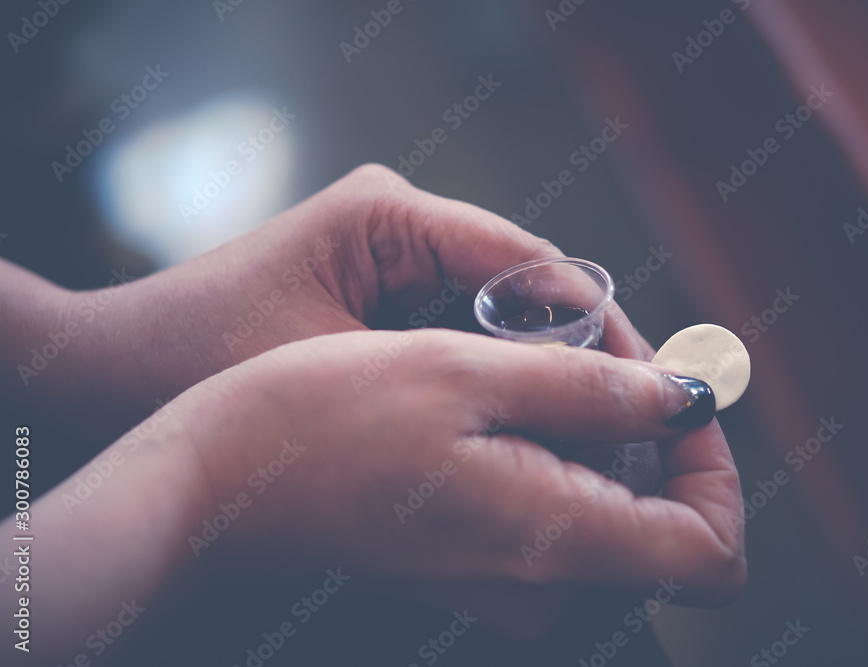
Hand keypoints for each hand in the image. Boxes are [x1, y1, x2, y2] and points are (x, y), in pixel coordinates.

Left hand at [51, 164, 653, 423]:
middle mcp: (398, 218)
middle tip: (631, 417)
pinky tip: (522, 421)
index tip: (646, 381)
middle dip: (576, 347)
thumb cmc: (203, 366)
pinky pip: (459, 325)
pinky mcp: (379, 284)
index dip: (596, 323)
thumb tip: (560, 399)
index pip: (527, 262)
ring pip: (496, 307)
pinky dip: (492, 369)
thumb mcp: (335, 380)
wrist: (110, 373)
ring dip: (538, 363)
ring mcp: (389, 251)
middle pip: (521, 281)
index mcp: (390, 215)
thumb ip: (448, 381)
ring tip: (591, 428)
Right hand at [182, 328, 744, 634]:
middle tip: (596, 348)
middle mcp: (542, 582)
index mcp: (555, 540)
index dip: (720, 470)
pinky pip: (559, 514)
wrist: (217, 480)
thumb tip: (685, 400)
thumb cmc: (324, 419)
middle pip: (667, 526)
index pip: (713, 554)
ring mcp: (506, 581)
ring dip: (603, 429)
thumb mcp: (465, 373)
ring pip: (613, 512)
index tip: (680, 399)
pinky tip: (506, 393)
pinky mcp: (474, 560)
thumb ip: (592, 391)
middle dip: (654, 428)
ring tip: (543, 356)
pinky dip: (560, 450)